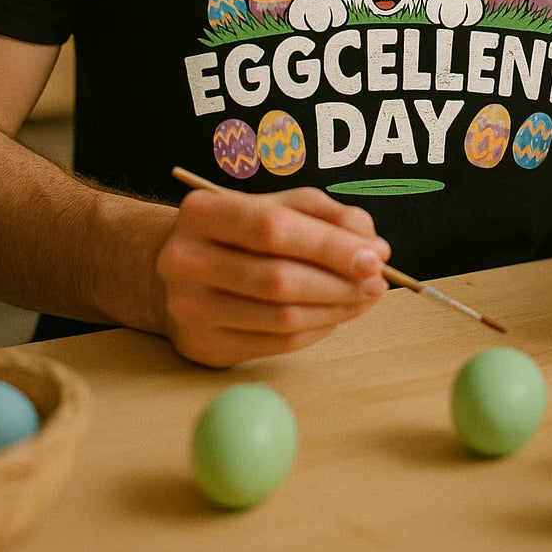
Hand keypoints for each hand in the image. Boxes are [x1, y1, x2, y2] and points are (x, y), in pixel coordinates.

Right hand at [156, 186, 390, 365]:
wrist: (173, 270)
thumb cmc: (237, 232)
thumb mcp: (275, 205)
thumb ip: (324, 215)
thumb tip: (372, 245)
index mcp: (202, 213)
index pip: (273, 229)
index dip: (329, 245)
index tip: (374, 255)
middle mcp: (186, 262)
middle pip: (278, 279)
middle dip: (339, 283)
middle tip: (378, 282)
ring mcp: (190, 309)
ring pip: (281, 318)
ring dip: (335, 310)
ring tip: (365, 298)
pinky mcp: (203, 346)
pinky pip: (276, 344)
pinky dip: (317, 330)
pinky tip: (336, 315)